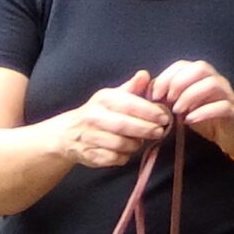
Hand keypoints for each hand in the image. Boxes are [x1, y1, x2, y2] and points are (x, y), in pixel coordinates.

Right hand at [51, 70, 173, 169]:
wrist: (69, 133)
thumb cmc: (99, 113)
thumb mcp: (113, 96)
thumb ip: (132, 88)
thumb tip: (144, 75)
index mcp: (103, 99)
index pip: (129, 105)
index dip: (149, 112)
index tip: (164, 117)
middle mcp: (94, 117)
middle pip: (125, 126)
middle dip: (145, 130)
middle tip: (159, 132)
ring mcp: (90, 137)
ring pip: (120, 144)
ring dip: (135, 145)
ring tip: (140, 141)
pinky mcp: (90, 154)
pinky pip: (114, 158)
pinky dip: (124, 156)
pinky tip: (127, 151)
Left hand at [144, 59, 233, 160]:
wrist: (233, 135)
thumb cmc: (205, 118)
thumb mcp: (183, 106)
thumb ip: (168, 97)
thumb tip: (147, 92)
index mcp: (201, 77)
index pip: (183, 65)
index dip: (167, 76)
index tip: (154, 95)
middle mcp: (215, 80)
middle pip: (199, 68)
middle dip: (178, 83)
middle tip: (167, 101)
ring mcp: (226, 94)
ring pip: (212, 84)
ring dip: (190, 96)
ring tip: (178, 111)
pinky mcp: (233, 111)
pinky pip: (221, 106)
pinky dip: (203, 112)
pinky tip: (190, 120)